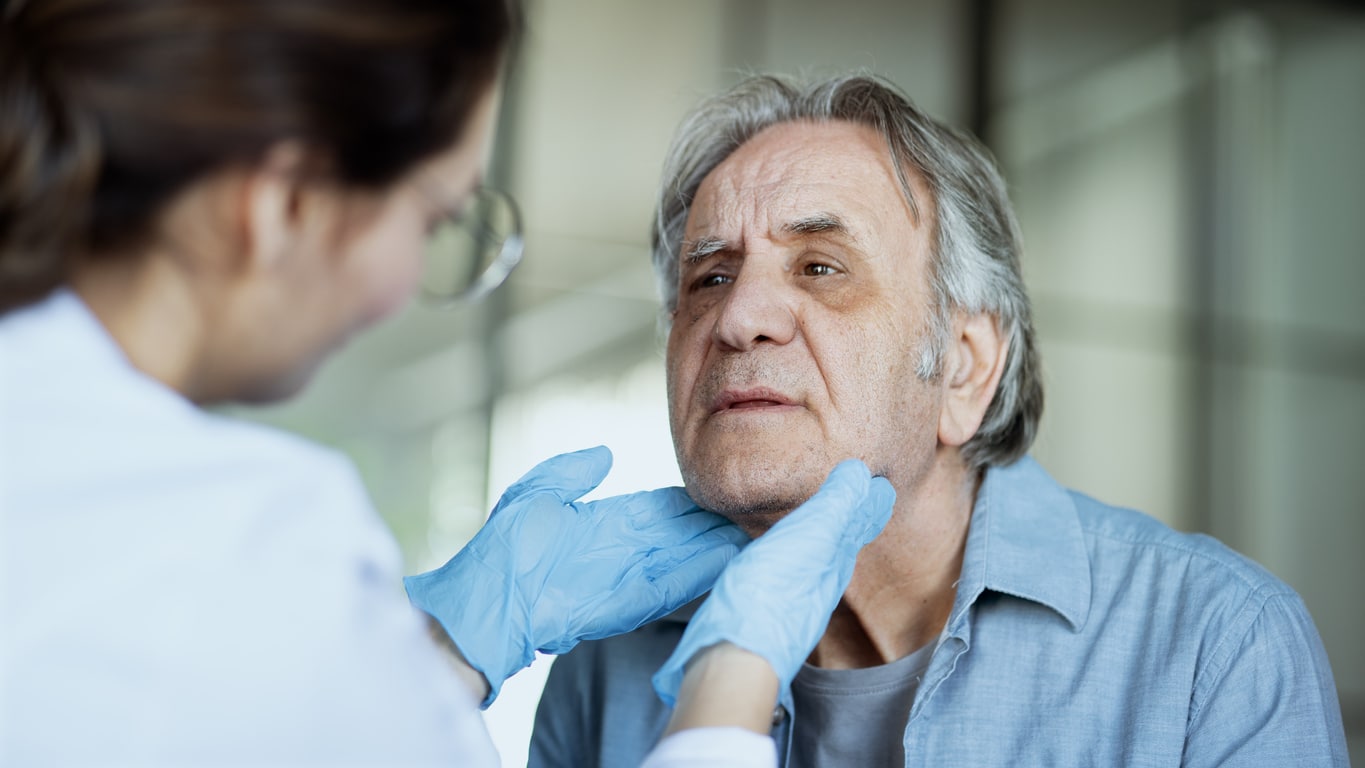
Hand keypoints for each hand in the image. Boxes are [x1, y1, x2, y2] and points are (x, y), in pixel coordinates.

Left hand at [404, 446, 746, 705]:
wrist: (486, 599)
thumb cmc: (502, 549)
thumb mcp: (536, 494)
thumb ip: (572, 472)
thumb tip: (606, 453)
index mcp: (602, 522)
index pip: (657, 510)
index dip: (688, 503)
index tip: (717, 494)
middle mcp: (620, 551)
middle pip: (678, 535)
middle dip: (710, 527)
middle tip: (749, 517)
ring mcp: (626, 578)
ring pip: (681, 560)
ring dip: (713, 551)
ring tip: (748, 539)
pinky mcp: (626, 605)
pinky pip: (669, 588)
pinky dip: (697, 575)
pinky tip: (725, 561)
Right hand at [651, 459, 894, 708]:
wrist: (738, 653)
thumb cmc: (771, 594)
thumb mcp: (811, 538)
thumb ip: (836, 507)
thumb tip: (862, 474)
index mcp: (834, 560)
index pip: (858, 524)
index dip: (868, 502)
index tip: (881, 486)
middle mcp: (819, 581)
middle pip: (841, 542)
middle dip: (850, 518)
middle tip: (860, 497)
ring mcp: (793, 599)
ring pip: (817, 559)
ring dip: (823, 537)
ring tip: (824, 521)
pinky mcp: (764, 609)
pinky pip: (790, 572)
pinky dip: (795, 556)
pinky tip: (783, 557)